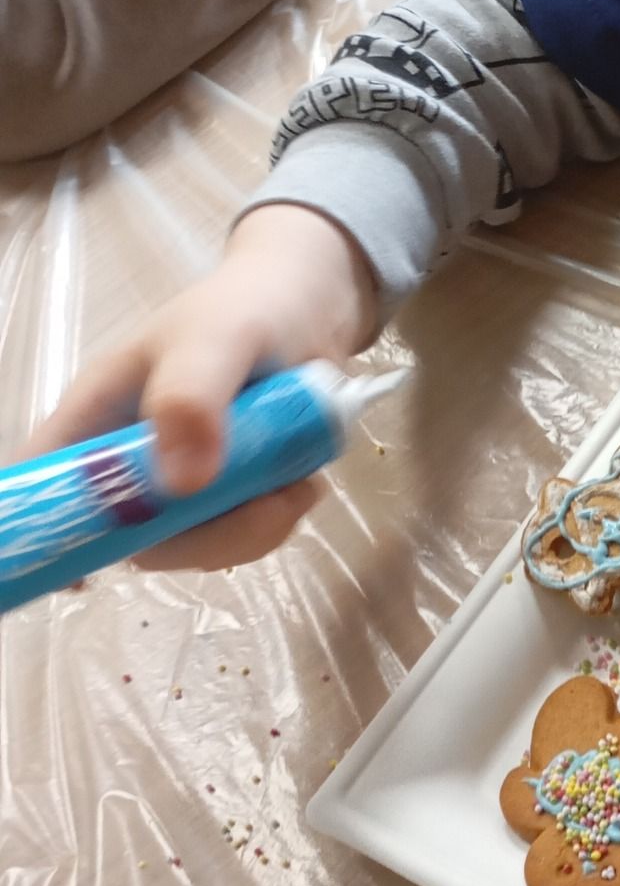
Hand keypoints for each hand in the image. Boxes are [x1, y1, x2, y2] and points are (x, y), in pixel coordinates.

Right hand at [25, 204, 379, 570]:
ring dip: (251, 528)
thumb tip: (180, 485)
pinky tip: (300, 479)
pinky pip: (239, 538)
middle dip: (201, 537)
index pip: (43, 482)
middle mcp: (128, 462)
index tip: (79, 576)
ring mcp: (178, 485)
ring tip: (294, 479)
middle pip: (131, 538)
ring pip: (194, 546)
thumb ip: (190, 397)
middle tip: (267, 503)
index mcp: (97, 419)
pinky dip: (276, 520)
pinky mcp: (226, 497)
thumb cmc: (245, 309)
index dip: (48, 531)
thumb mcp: (216, 337)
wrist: (311, 310)